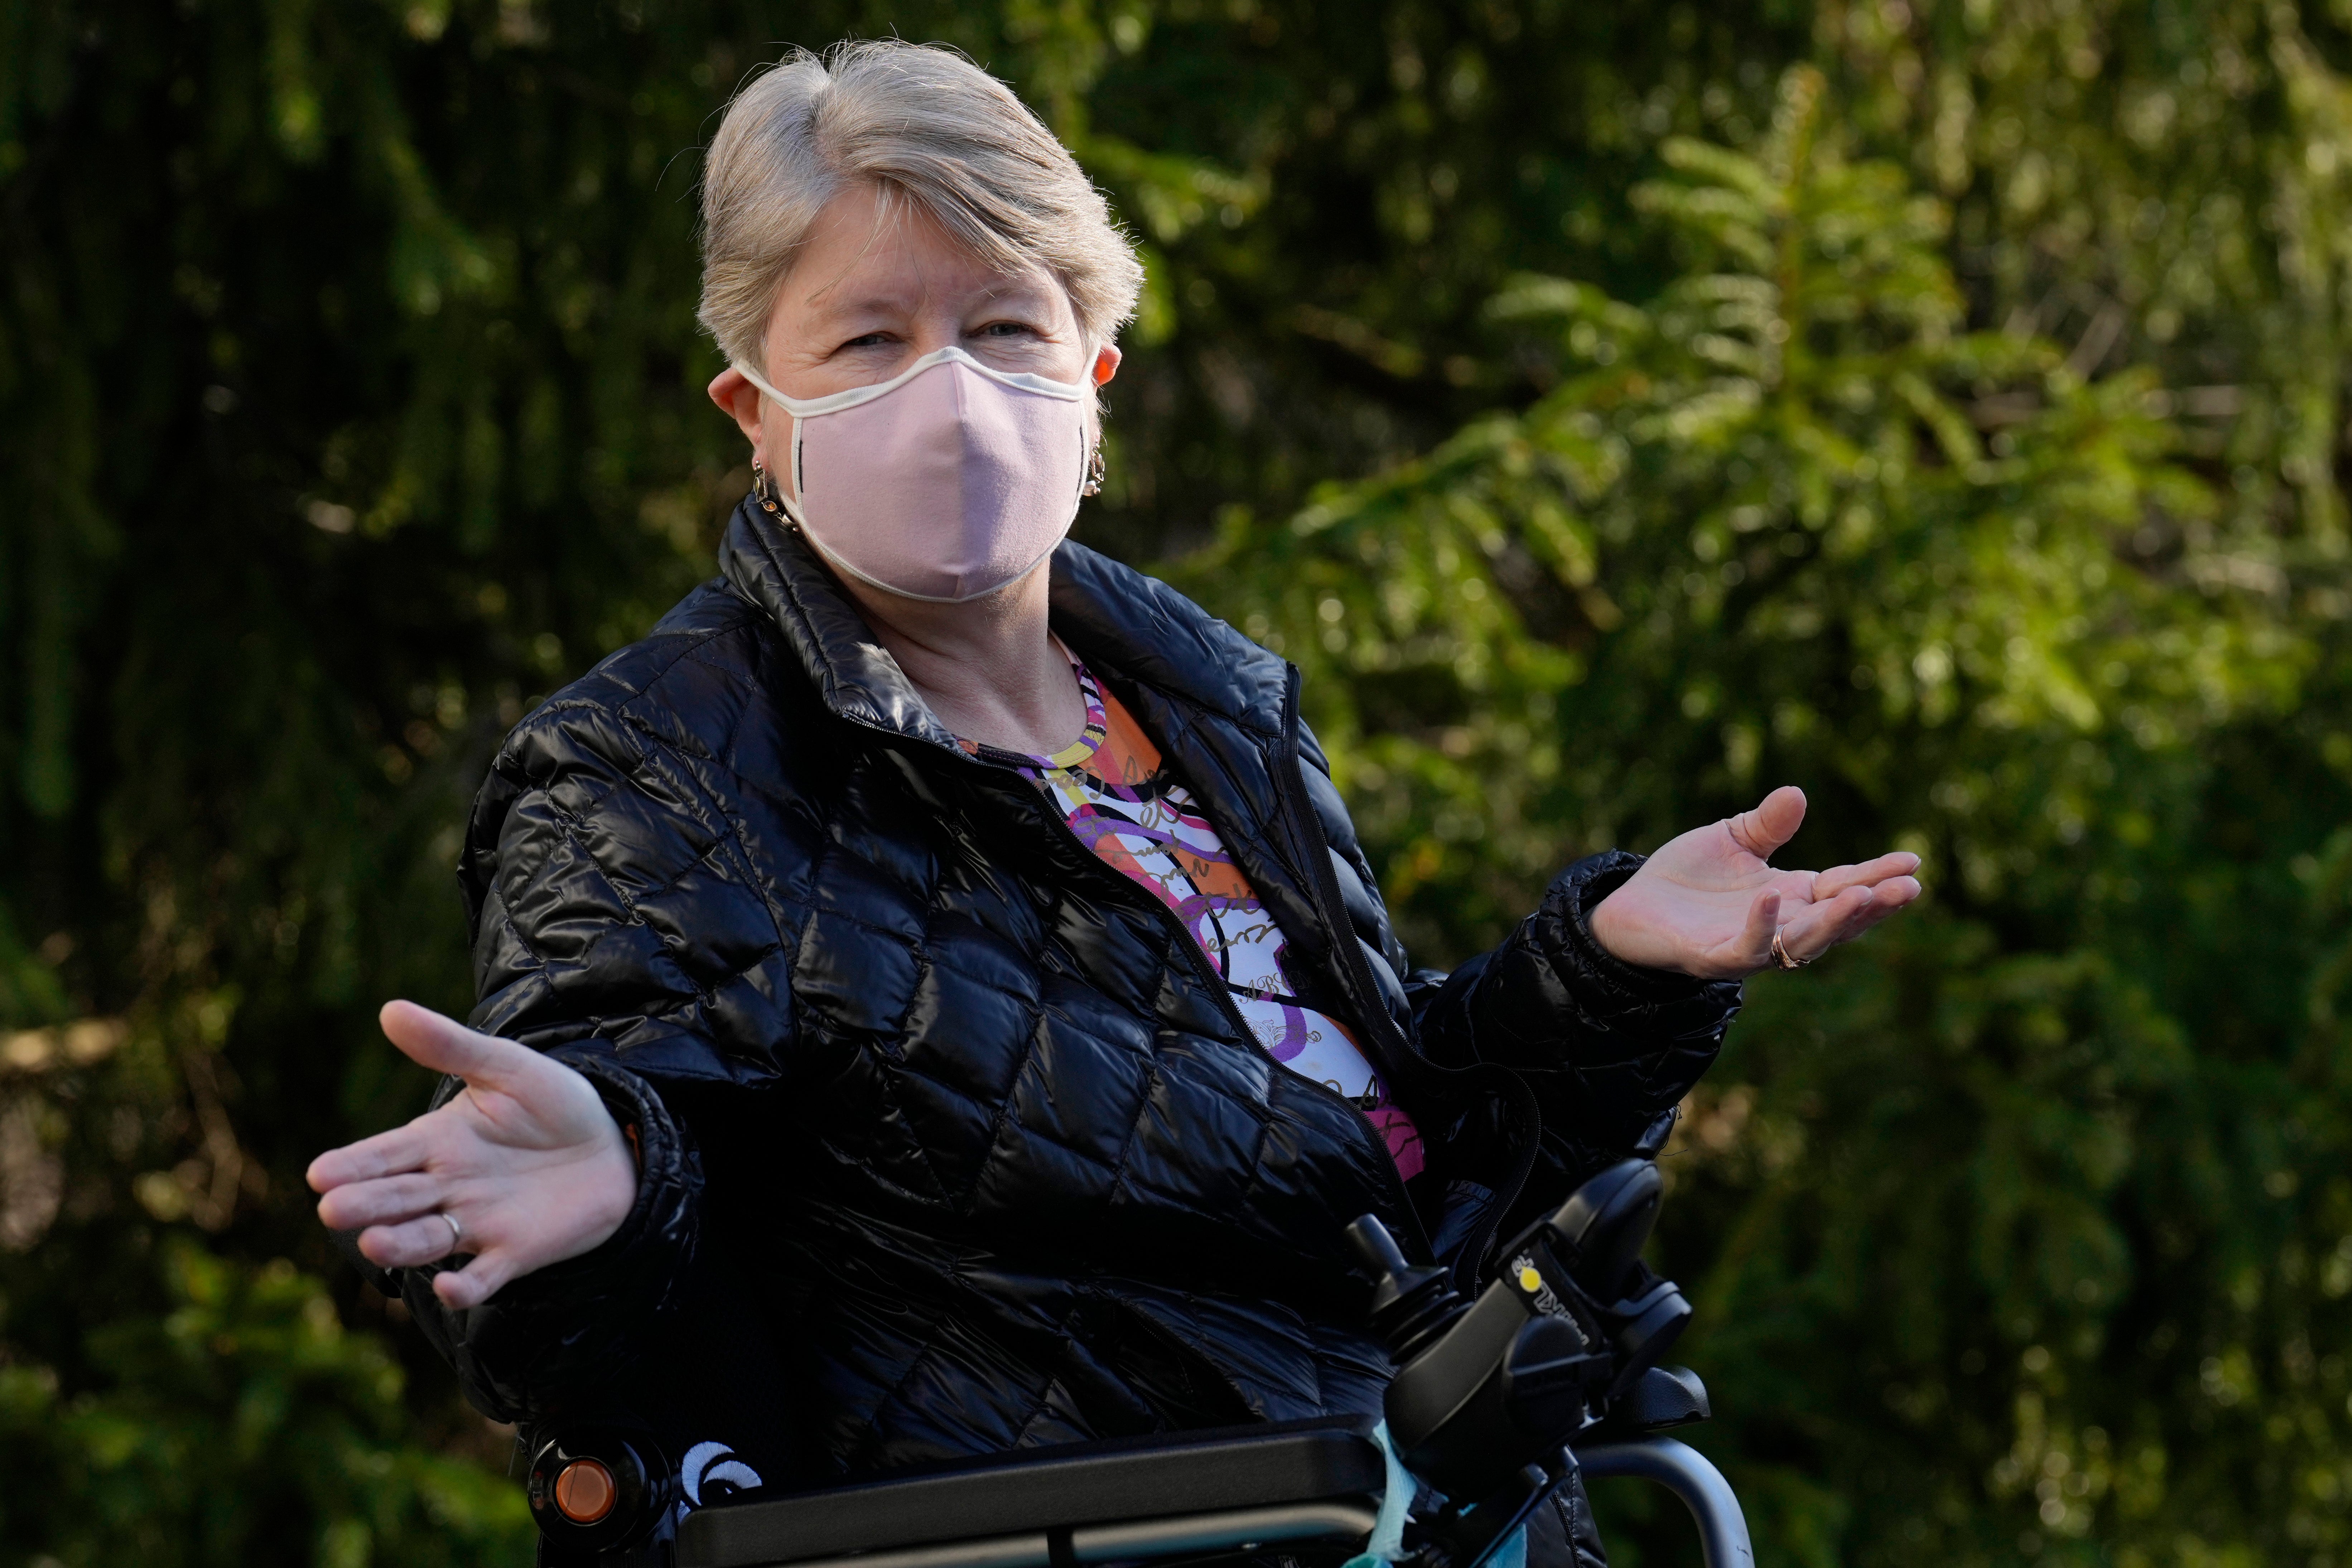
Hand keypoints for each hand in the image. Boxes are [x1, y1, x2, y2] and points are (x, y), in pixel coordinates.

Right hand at [307, 1001, 637, 1309]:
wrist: (613, 1145)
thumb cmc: (553, 1103)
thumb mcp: (506, 1067)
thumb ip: (451, 1046)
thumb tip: (390, 1009)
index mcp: (436, 1141)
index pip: (384, 1154)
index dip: (352, 1164)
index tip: (320, 1173)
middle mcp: (445, 1187)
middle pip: (396, 1199)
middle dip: (365, 1205)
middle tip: (333, 1209)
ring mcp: (476, 1223)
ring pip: (426, 1240)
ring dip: (401, 1245)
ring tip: (374, 1242)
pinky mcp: (514, 1253)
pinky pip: (484, 1276)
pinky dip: (466, 1287)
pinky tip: (450, 1289)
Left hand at [1586, 785, 1921, 980]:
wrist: (1631, 904)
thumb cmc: (1688, 875)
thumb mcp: (1733, 839)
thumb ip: (1766, 824)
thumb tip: (1797, 793)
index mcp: (1793, 897)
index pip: (1845, 887)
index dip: (1879, 876)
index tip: (1913, 862)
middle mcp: (1782, 927)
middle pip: (1838, 921)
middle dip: (1874, 905)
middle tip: (1910, 886)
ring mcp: (1751, 946)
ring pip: (1804, 943)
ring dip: (1834, 922)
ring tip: (1861, 895)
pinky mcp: (1713, 957)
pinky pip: (1745, 948)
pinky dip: (1761, 926)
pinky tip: (1770, 896)